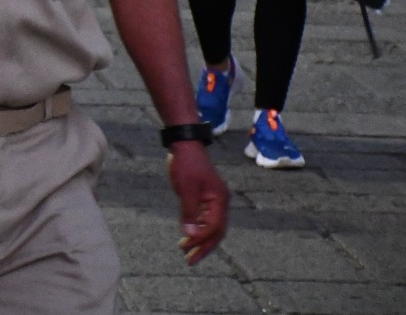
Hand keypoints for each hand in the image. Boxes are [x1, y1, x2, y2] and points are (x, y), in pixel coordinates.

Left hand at [167, 141, 228, 264]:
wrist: (185, 144)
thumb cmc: (186, 164)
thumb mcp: (185, 188)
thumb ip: (188, 212)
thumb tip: (189, 234)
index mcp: (219, 200)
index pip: (213, 227)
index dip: (200, 239)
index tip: (187, 248)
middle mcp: (220, 202)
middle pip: (216, 231)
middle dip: (204, 247)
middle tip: (190, 261)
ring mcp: (214, 200)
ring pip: (211, 226)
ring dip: (200, 239)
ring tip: (186, 252)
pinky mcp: (206, 197)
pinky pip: (205, 218)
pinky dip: (197, 229)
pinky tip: (188, 236)